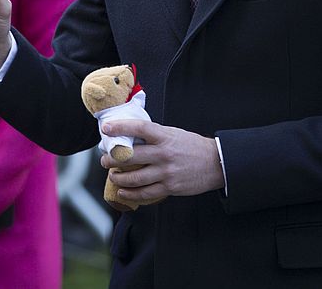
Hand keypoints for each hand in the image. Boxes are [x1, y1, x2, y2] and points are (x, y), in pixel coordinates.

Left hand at [100, 120, 223, 205]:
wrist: (216, 163)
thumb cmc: (192, 146)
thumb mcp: (173, 133)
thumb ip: (154, 135)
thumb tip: (130, 135)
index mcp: (164, 136)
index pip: (139, 128)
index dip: (120, 127)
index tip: (106, 127)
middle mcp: (163, 154)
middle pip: (130, 156)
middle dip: (112, 159)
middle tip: (105, 160)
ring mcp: (166, 172)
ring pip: (134, 178)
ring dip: (118, 178)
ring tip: (113, 175)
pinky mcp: (170, 187)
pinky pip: (145, 193)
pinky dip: (130, 194)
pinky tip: (122, 192)